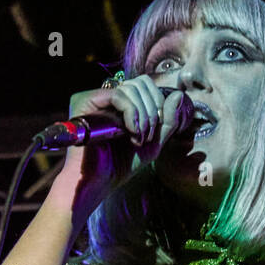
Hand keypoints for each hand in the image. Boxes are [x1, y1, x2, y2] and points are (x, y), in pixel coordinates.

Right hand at [51, 73, 195, 226]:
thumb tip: (179, 95)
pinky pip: (118, 96)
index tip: (156, 129)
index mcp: (120, 102)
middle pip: (140, 83)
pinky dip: (131, 114)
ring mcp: (95, 97)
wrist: (99, 181)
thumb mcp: (153, 142)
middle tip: (147, 136)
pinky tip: (131, 133)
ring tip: (138, 139)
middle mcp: (106, 95)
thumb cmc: (121, 164)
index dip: (158, 102)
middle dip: (152, 110)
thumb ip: (167, 120)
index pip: (145, 84)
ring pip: (131, 88)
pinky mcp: (86, 101)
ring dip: (142, 116)